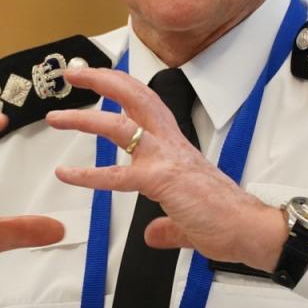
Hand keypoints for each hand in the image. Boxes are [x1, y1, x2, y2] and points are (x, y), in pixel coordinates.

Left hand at [47, 68, 287, 271]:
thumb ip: (167, 225)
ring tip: (57, 116)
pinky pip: (119, 175)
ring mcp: (166, 159)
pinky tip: (66, 174)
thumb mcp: (187, 220)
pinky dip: (89, 174)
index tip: (97, 78)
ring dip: (86, 118)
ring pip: (122, 126)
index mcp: (176, 146)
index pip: (147, 103)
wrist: (250, 229)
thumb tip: (153, 234)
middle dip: (103, 80)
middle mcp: (171, 144)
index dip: (121, 86)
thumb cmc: (226, 219)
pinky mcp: (163, 181)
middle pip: (135, 97)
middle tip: (73, 73)